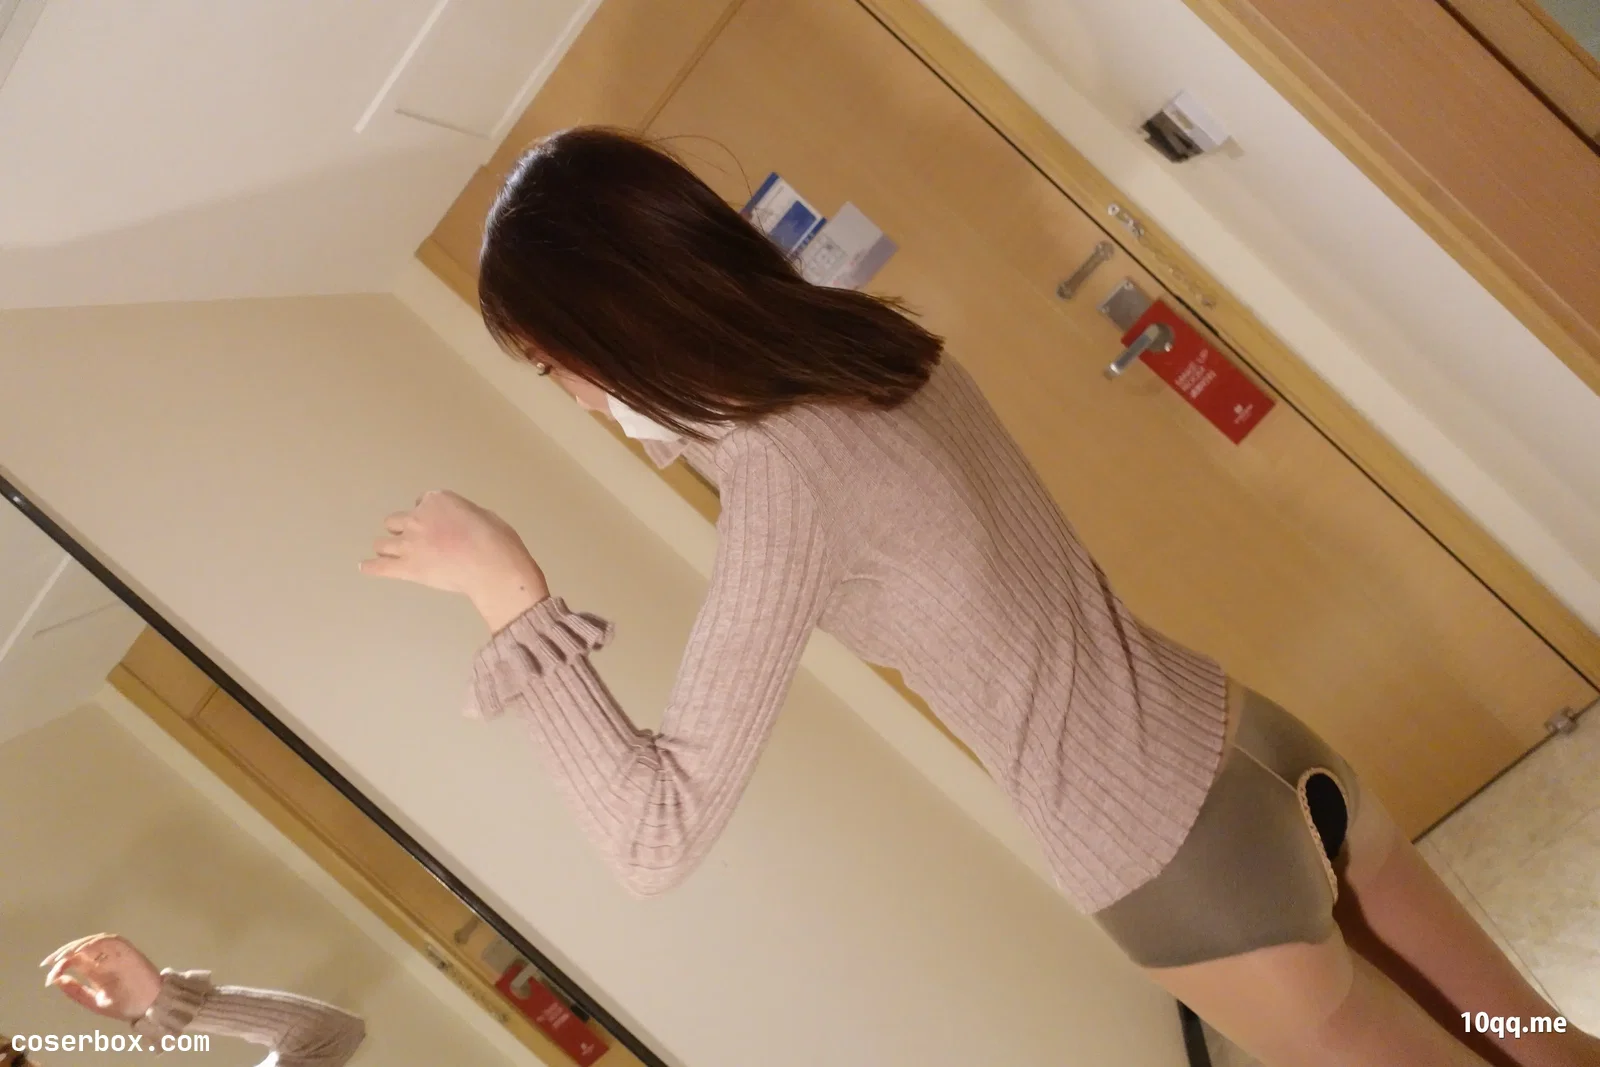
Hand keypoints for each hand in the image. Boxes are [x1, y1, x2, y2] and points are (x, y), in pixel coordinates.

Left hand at [41, 934, 162, 1021]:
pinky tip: (80, 951)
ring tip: (63, 957)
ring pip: (91, 941)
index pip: (74, 960)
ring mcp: (115, 952)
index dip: (59, 965)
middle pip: (79, 949)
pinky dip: (93, 943)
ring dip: (76, 946)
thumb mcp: (95, 1001)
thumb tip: (56, 980)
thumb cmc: (126, 1005)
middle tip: (49, 963)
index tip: (47, 977)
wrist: (149, 1006)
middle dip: (62, 954)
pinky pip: (107, 940)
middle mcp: (104, 959)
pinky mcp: (125, 949)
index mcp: (96, 970)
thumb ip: (76, 992)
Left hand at [360, 490, 549, 631]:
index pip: (422, 501)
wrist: (492, 566)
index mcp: (437, 500)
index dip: (428, 514)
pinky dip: (371, 567)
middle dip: (404, 529)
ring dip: (388, 547)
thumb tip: (461, 524)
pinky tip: (366, 567)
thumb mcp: (484, 515)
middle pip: (396, 521)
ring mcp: (409, 543)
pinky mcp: (406, 567)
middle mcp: (417, 518)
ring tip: (391, 554)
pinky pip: (379, 567)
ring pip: (383, 543)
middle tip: (416, 540)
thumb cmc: (497, 540)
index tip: (436, 523)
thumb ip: (464, 516)